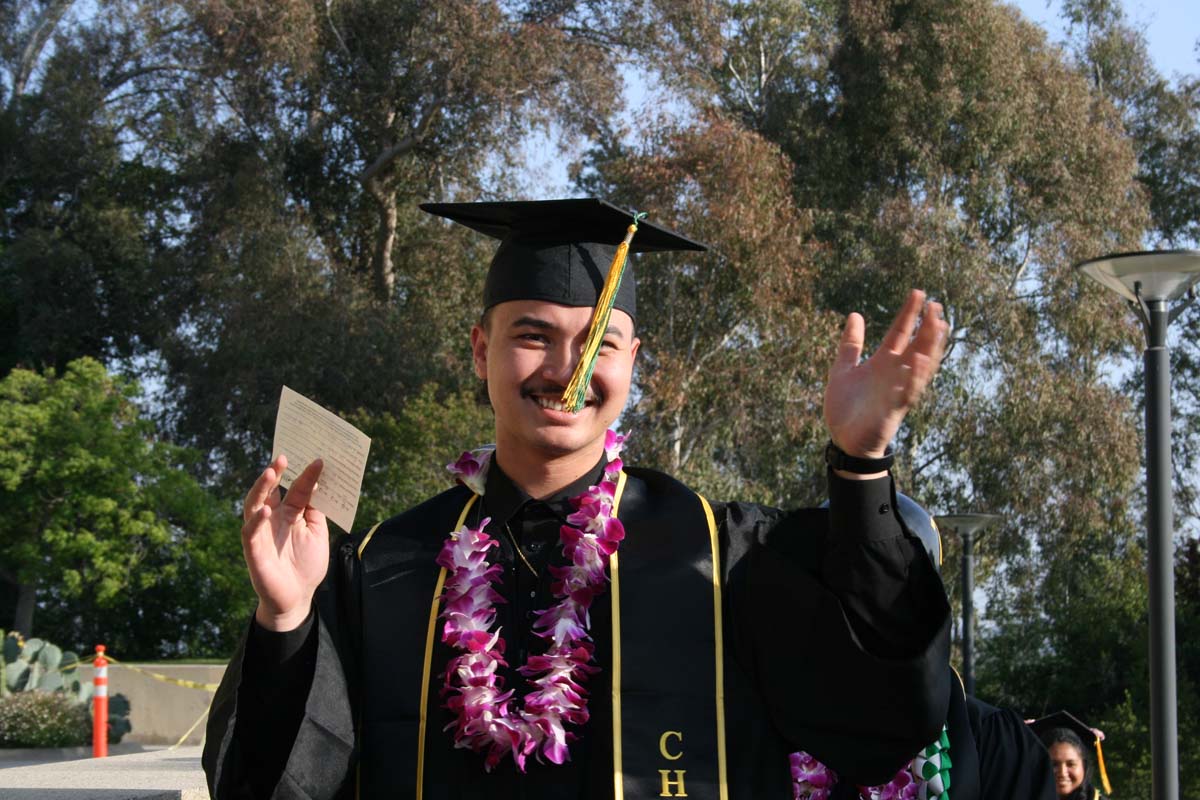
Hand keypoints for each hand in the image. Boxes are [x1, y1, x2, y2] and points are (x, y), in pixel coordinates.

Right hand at [242, 454, 329, 630]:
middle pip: (270, 490)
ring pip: (254, 505)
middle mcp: (272, 519)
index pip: (294, 489)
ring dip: (261, 489)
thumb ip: (314, 510)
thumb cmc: (306, 564)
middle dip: (276, 473)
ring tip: (270, 473)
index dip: (304, 475)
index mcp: (289, 513)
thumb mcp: (317, 533)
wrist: (297, 598)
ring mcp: (261, 533)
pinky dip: (255, 520)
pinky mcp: (253, 551)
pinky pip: (250, 533)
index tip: (319, 459)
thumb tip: (318, 483)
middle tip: (284, 456)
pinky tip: (264, 510)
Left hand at [824, 289, 946, 462]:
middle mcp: (894, 374)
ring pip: (920, 366)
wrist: (843, 441)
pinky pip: (908, 391)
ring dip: (929, 347)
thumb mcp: (843, 369)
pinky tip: (920, 360)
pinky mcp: (893, 409)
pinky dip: (914, 377)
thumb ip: (851, 344)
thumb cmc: (846, 407)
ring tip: (937, 326)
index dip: (909, 314)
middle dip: (927, 327)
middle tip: (936, 305)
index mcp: (883, 363)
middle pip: (917, 346)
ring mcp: (897, 391)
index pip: (900, 333)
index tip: (919, 293)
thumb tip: (855, 315)